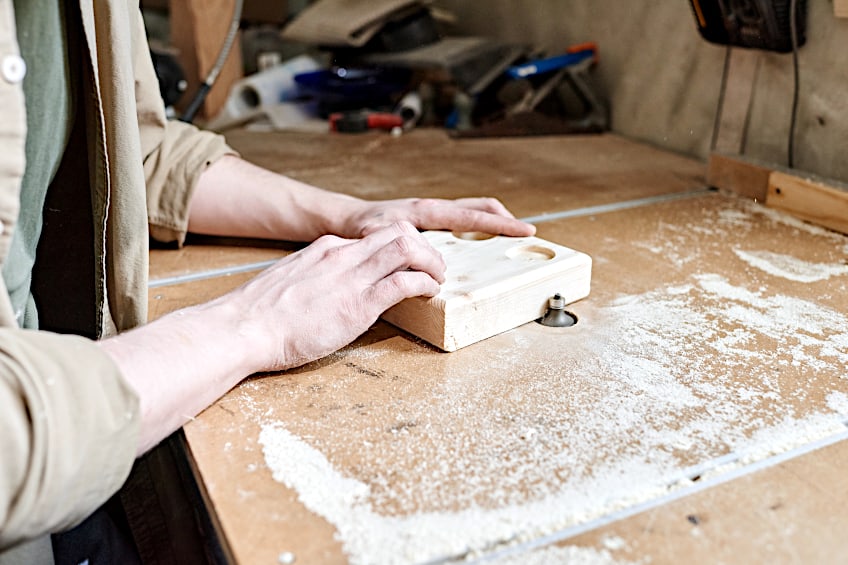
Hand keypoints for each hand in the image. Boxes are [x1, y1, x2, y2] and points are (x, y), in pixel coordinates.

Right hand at [223, 221, 445, 370]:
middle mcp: (342, 254)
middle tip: (434, 267)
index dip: (402, 245)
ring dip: (432, 262)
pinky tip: (429, 294)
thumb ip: (316, 278)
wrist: (242, 328)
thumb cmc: (260, 314)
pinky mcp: (359, 303)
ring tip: (437, 279)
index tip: (410, 261)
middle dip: (425, 247)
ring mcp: (351, 277)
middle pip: (399, 231)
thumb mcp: (291, 281)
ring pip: (407, 248)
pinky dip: (425, 285)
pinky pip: (405, 283)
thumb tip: (329, 289)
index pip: (376, 234)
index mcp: (326, 248)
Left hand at [337, 197, 536, 238]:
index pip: (471, 217)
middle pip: (479, 208)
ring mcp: (432, 215)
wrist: (346, 219)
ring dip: (491, 223)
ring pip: (471, 214)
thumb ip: (387, 242)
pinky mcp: (428, 222)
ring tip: (509, 238)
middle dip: (504, 219)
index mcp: (426, 212)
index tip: (524, 229)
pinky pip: (459, 223)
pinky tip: (478, 245)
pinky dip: (476, 229)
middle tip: (525, 232)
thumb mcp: (371, 235)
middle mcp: (433, 210)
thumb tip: (405, 253)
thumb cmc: (358, 227)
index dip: (500, 225)